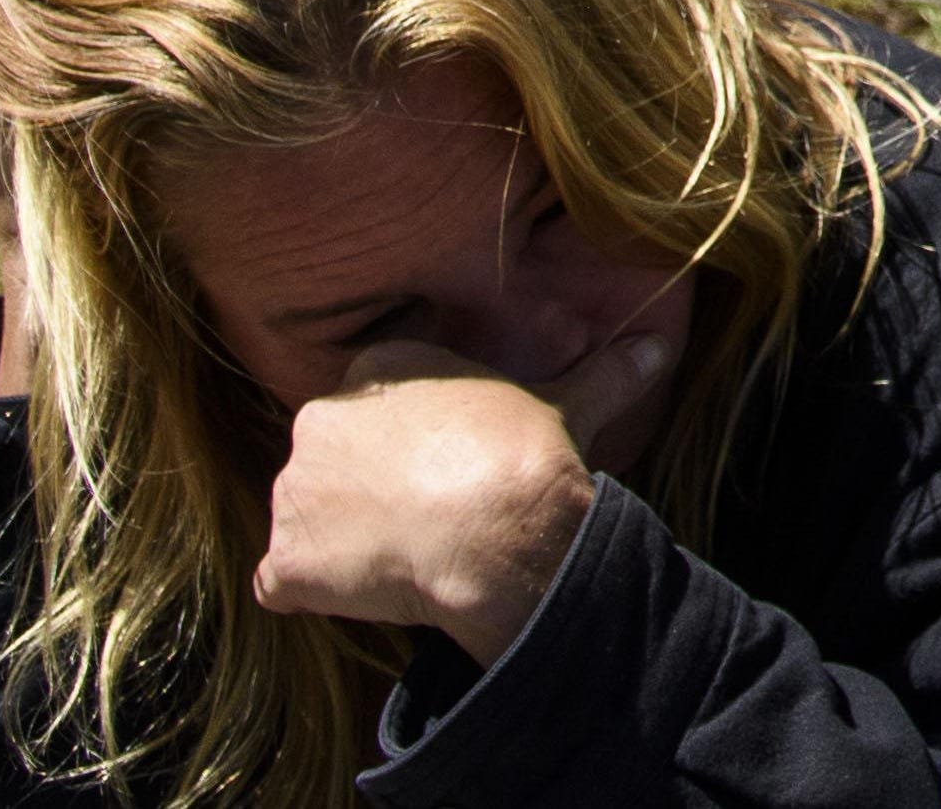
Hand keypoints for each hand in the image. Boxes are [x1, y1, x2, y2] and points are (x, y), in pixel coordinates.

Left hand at [251, 326, 678, 662]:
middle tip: (423, 521)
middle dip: (363, 493)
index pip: (374, 407)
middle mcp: (317, 419)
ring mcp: (293, 492)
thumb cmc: (527, 455)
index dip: (407, 448)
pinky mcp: (283, 560)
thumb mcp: (569, 404)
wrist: (495, 529)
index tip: (442, 474)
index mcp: (378, 369)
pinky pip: (282, 582)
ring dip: (340, 545)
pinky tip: (368, 597)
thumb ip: (604, 373)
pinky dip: (312, 595)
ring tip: (403, 562)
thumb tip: (658, 344)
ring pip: (305, 521)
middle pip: (330, 462)